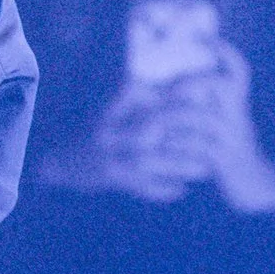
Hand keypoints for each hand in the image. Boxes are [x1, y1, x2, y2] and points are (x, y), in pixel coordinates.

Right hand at [48, 77, 203, 203]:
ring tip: (204, 169)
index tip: (205, 100)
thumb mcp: (112, 109)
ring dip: (179, 165)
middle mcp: (109, 130)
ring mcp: (108, 155)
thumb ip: (140, 97)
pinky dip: (161, 189)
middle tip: (213, 139)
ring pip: (149, 160)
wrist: (61, 162)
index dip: (174, 98)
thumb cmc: (96, 132)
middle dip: (182, 133)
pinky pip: (139, 185)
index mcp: (112, 109)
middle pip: (150, 128)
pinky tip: (182, 190)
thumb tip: (178, 84)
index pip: (145, 97)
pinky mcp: (109, 177)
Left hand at [155, 43, 274, 215]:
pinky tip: (156, 144)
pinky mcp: (225, 159)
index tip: (206, 36)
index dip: (225, 52)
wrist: (251, 184)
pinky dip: (174, 144)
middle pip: (222, 85)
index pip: (238, 70)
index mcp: (237, 103)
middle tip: (166, 89)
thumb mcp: (218, 123)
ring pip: (202, 117)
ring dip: (172, 115)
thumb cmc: (224, 148)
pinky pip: (197, 146)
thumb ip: (198, 105)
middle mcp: (239, 115)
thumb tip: (162, 87)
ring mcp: (234, 137)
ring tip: (148, 119)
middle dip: (191, 82)